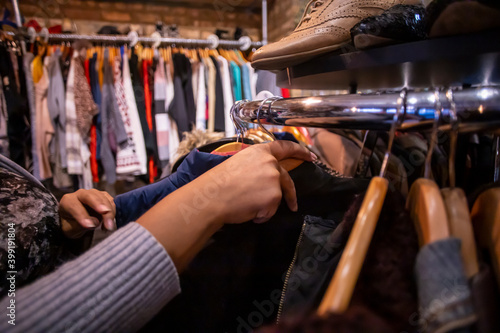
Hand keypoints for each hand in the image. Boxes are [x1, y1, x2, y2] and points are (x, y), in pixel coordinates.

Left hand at [59, 189, 116, 238]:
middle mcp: (80, 194)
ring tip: (109, 226)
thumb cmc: (71, 225)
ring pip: (103, 198)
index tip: (90, 226)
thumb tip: (96, 222)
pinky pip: (111, 201)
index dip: (82, 215)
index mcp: (67, 201)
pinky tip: (109, 223)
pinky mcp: (103, 197)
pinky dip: (112, 212)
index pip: (74, 205)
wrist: (76, 222)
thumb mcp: (71, 229)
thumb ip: (80, 225)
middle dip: (98, 204)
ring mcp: (93, 194)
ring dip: (109, 211)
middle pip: (90, 196)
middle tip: (105, 212)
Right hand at [137, 141, 313, 270]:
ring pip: (277, 197)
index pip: (285, 147)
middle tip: (293, 205)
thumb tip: (263, 176)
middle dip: (290, 194)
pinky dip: (262, 215)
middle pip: (286, 179)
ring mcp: (274, 179)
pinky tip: (248, 211)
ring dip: (265, 206)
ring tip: (247, 206)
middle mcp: (270, 163)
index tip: (311, 155)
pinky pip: (271, 210)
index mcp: (260, 152)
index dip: (300, 151)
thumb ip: (255, 165)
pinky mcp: (274, 196)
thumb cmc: (218, 183)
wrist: (211, 198)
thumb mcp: (238, 164)